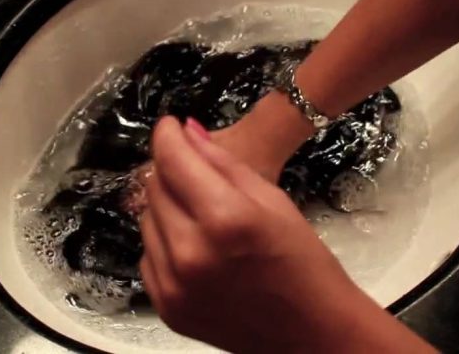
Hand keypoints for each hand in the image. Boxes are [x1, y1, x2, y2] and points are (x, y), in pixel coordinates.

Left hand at [140, 116, 433, 352]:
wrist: (312, 332)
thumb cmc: (302, 261)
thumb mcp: (272, 199)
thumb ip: (222, 163)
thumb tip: (186, 131)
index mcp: (224, 218)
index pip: (173, 159)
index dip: (167, 135)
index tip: (169, 126)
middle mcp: (190, 253)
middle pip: (155, 188)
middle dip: (171, 171)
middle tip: (196, 173)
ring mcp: (174, 285)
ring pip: (147, 220)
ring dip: (168, 209)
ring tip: (203, 217)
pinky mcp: (167, 307)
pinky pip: (149, 256)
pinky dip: (165, 244)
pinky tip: (197, 248)